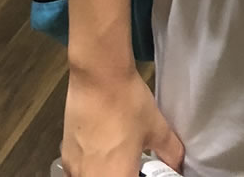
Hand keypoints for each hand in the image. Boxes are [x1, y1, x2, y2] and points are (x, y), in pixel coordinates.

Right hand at [61, 65, 184, 175]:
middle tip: (133, 162)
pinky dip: (93, 166)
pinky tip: (103, 146)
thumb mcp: (157, 127)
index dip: (138, 175)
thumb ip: (170, 152)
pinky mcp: (66, 156)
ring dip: (106, 172)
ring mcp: (75, 170)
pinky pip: (80, 171)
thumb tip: (177, 162)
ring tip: (118, 154)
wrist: (98, 76)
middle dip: (124, 173)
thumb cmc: (126, 102)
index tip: (143, 168)